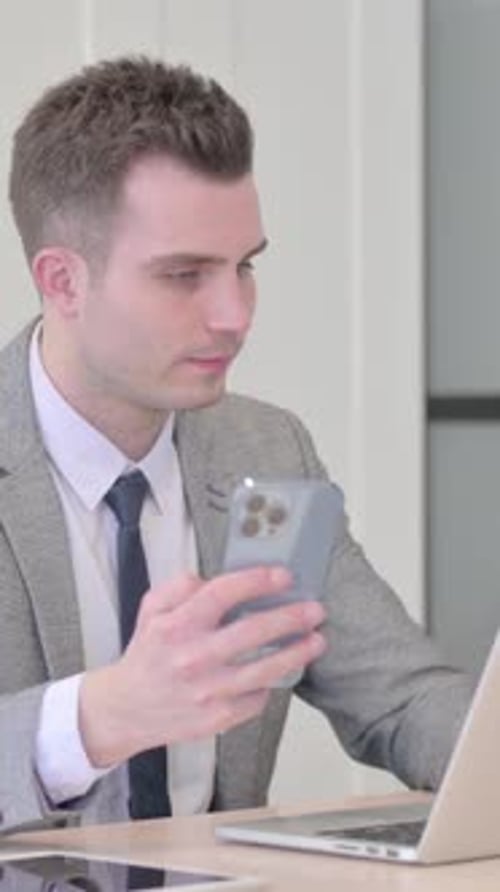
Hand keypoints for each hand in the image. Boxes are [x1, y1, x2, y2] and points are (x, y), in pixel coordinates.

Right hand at [79, 567, 325, 767]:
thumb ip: (179, 586)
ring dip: (296, 653)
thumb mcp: (151, 610)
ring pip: (264, 669)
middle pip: (253, 632)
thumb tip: (212, 577)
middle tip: (315, 610)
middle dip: (291, 618)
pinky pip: (257, 697)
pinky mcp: (218, 718)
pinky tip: (278, 673)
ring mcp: (208, 691)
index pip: (222, 594)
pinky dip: (270, 684)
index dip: (257, 581)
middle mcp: (193, 658)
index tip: (284, 576)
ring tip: (317, 640)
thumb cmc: (147, 655)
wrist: (126, 709)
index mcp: (176, 626)